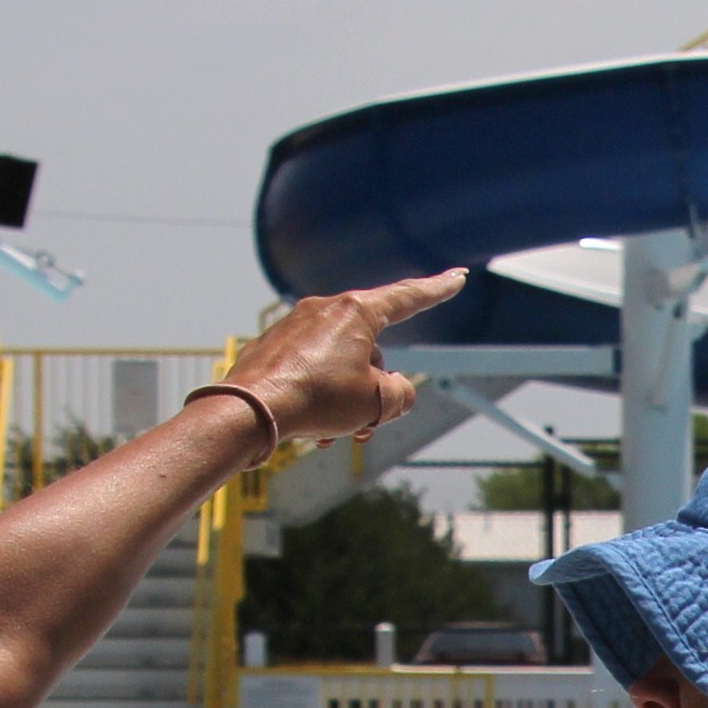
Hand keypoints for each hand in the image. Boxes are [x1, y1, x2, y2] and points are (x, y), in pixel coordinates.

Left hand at [220, 269, 467, 448]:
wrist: (250, 411)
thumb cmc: (316, 400)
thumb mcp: (377, 402)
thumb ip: (400, 393)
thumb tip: (391, 389)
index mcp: (356, 312)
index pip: (408, 297)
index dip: (437, 290)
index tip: (458, 276)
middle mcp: (323, 310)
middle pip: (370, 349)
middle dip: (374, 388)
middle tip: (368, 423)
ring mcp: (294, 327)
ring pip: (339, 365)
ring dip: (347, 400)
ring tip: (336, 432)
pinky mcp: (272, 347)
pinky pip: (310, 371)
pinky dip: (319, 398)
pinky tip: (312, 428)